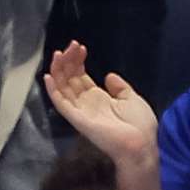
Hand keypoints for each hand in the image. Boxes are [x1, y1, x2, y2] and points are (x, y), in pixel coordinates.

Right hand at [45, 40, 159, 169]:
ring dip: (59, 70)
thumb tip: (109, 76)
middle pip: (69, 79)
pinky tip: (49, 76)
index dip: (78, 62)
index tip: (80, 48)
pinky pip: (60, 103)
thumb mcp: (132, 99)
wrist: (140, 143)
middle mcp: (85, 103)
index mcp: (97, 99)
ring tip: (59, 53)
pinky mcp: (76, 118)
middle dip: (68, 61)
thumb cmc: (139, 124)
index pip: (80, 78)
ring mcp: (79, 111)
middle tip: (70, 45)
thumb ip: (119, 88)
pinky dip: (53, 90)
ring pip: (62, 87)